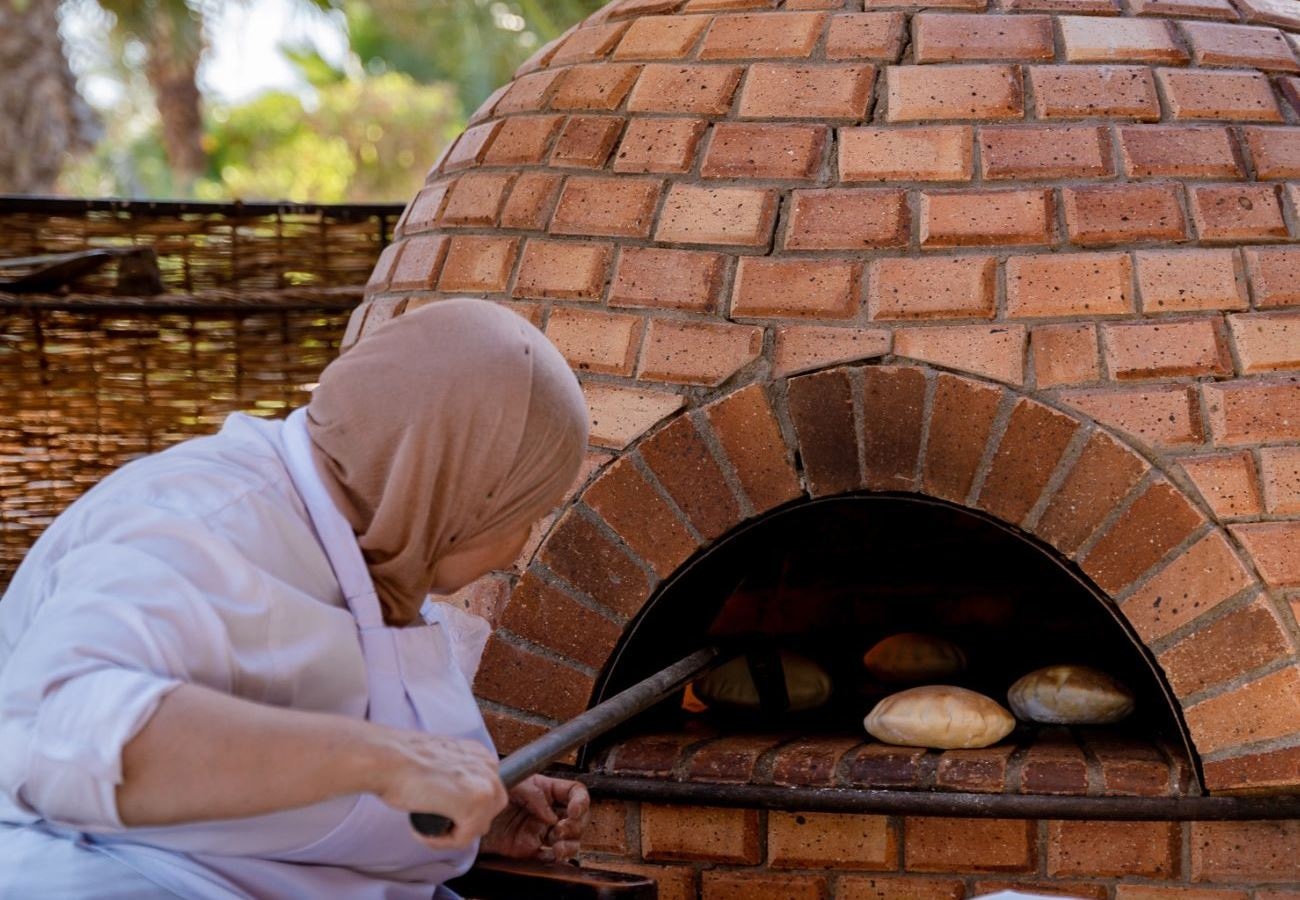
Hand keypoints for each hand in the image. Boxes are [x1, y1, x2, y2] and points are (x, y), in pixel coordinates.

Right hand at [374, 730, 507, 851]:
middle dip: (463, 822)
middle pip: (488, 812)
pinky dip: (441, 841)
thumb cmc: (402, 761)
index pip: (487, 793)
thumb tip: (455, 801)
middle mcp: (489, 768)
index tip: (440, 810)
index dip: (463, 808)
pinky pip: (463, 839)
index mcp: (481, 755)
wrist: (387, 758)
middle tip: (436, 822)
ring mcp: (485, 787)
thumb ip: (456, 777)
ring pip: (477, 827)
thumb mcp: (440, 762)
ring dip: (452, 833)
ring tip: (427, 826)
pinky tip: (423, 831)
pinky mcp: (474, 806)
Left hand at [480, 775, 590, 861]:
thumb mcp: (515, 783)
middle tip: (562, 828)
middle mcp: (548, 811)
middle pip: (578, 819)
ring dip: (570, 844)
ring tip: (558, 845)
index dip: (581, 801)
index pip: (575, 793)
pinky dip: (556, 858)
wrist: (469, 812)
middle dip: (576, 825)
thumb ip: (535, 795)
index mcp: (548, 790)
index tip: (574, 810)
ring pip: (569, 840)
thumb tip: (551, 816)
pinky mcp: (530, 849)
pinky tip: (552, 854)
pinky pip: (550, 856)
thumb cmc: (490, 790)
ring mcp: (540, 831)